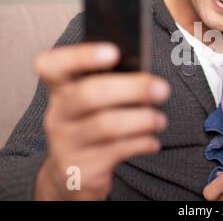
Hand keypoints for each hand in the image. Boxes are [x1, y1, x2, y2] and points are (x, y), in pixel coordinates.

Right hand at [33, 42, 169, 199]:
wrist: (71, 176)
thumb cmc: (91, 125)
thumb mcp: (93, 104)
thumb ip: (111, 85)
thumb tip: (148, 77)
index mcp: (60, 90)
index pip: (53, 65)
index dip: (81, 56)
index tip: (114, 51)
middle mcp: (58, 114)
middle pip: (89, 94)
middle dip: (132, 88)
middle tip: (162, 89)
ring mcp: (66, 143)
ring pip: (106, 125)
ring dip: (142, 119)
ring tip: (161, 120)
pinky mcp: (82, 169)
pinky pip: (117, 151)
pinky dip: (141, 143)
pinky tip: (153, 142)